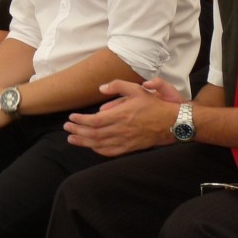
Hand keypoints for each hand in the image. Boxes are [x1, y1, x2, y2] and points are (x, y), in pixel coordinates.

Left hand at [64, 78, 182, 156]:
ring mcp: (125, 140)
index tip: (71, 118)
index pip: (94, 120)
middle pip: (93, 134)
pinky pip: (110, 152)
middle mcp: (121, 129)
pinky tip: (91, 146)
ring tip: (72, 139)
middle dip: (77, 131)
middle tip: (66, 128)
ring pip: (99, 144)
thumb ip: (117, 85)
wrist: (171, 122)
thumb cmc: (153, 104)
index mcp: (121, 114)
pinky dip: (98, 150)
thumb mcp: (137, 88)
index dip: (80, 121)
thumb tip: (100, 88)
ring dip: (83, 142)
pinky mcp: (129, 148)